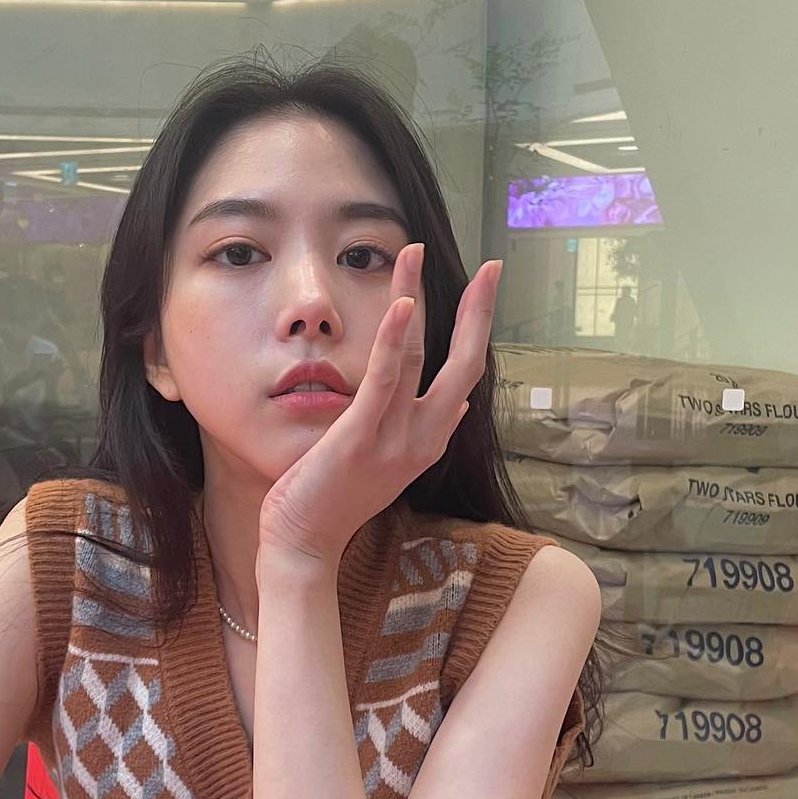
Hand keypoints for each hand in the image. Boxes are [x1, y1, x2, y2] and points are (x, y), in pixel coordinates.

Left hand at [257, 243, 503, 568]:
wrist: (304, 546)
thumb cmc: (336, 501)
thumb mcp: (391, 466)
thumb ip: (425, 432)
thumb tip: (459, 408)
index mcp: (429, 441)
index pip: (465, 376)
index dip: (477, 329)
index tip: (484, 289)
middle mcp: (422, 439)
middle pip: (464, 364)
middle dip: (478, 311)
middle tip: (493, 268)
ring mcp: (394, 440)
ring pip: (418, 356)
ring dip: (415, 297)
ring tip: (411, 252)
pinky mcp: (359, 438)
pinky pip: (383, 380)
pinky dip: (393, 339)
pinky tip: (400, 304)